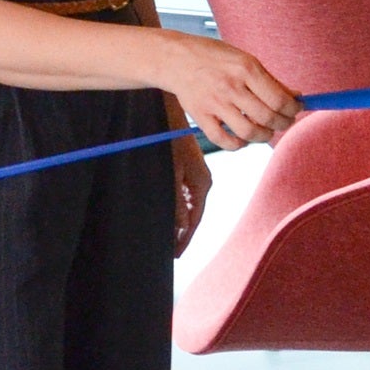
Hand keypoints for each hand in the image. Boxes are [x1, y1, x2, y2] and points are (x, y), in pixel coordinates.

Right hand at [152, 32, 298, 151]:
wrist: (176, 59)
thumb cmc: (216, 58)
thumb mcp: (246, 60)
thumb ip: (270, 80)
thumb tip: (296, 97)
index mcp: (246, 69)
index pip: (279, 99)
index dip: (293, 109)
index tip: (296, 110)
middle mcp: (231, 87)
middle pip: (268, 117)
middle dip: (283, 124)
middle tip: (285, 122)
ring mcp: (214, 103)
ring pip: (249, 132)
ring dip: (264, 136)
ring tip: (266, 131)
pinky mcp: (200, 116)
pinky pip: (223, 140)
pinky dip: (238, 144)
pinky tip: (243, 138)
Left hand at [169, 132, 210, 257]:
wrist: (169, 114)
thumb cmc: (169, 141)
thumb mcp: (171, 171)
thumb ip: (176, 200)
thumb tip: (179, 226)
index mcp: (202, 184)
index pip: (194, 220)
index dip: (184, 239)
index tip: (175, 255)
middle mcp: (202, 182)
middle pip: (193, 215)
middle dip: (182, 234)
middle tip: (170, 252)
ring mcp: (196, 176)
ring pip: (188, 207)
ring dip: (179, 222)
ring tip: (168, 238)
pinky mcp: (188, 170)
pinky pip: (184, 196)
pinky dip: (177, 208)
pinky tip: (170, 216)